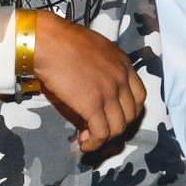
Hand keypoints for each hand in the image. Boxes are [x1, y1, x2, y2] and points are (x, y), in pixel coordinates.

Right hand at [34, 11, 145, 152]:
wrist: (46, 41)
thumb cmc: (61, 42)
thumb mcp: (93, 52)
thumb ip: (102, 71)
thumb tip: (95, 94)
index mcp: (123, 63)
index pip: (140, 95)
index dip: (129, 111)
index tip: (114, 116)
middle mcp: (121, 78)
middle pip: (131, 114)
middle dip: (117, 126)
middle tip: (99, 129)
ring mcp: (109, 92)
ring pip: (118, 127)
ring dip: (104, 138)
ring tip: (88, 139)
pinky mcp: (92, 105)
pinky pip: (101, 133)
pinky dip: (94, 143)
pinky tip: (83, 144)